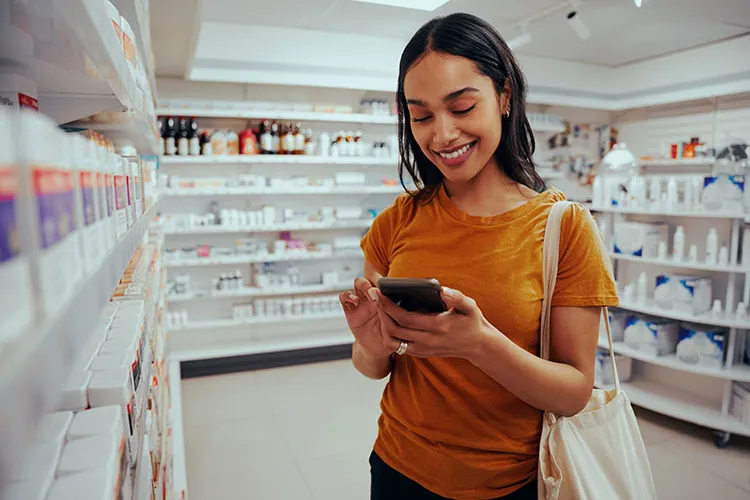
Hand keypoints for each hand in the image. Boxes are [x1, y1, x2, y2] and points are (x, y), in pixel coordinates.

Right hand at [339, 278, 399, 358]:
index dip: (387, 280)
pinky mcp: (350, 310)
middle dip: (375, 280)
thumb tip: (414, 301)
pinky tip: (355, 300)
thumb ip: (402, 314)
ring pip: (358, 283)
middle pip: (371, 278)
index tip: (392, 283)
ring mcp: (361, 302)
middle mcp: (373, 297)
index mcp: (387, 297)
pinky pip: (344, 297)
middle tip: (380, 287)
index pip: (385, 281)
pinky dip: (347, 295)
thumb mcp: (399, 325)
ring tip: (370, 291)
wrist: (377, 349)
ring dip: (363, 284)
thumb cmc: (392, 336)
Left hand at [375, 286, 495, 359]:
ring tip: (380, 309)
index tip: (380, 294)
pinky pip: (399, 347)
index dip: (388, 307)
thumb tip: (442, 290)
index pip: (404, 318)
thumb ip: (457, 297)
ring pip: (393, 341)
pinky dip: (390, 335)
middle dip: (381, 313)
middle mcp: (427, 340)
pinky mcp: (421, 353)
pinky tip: (389, 321)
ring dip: (383, 325)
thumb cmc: (472, 322)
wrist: (478, 345)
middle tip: (375, 298)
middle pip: (394, 329)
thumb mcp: (470, 306)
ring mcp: (423, 349)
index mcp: (437, 326)